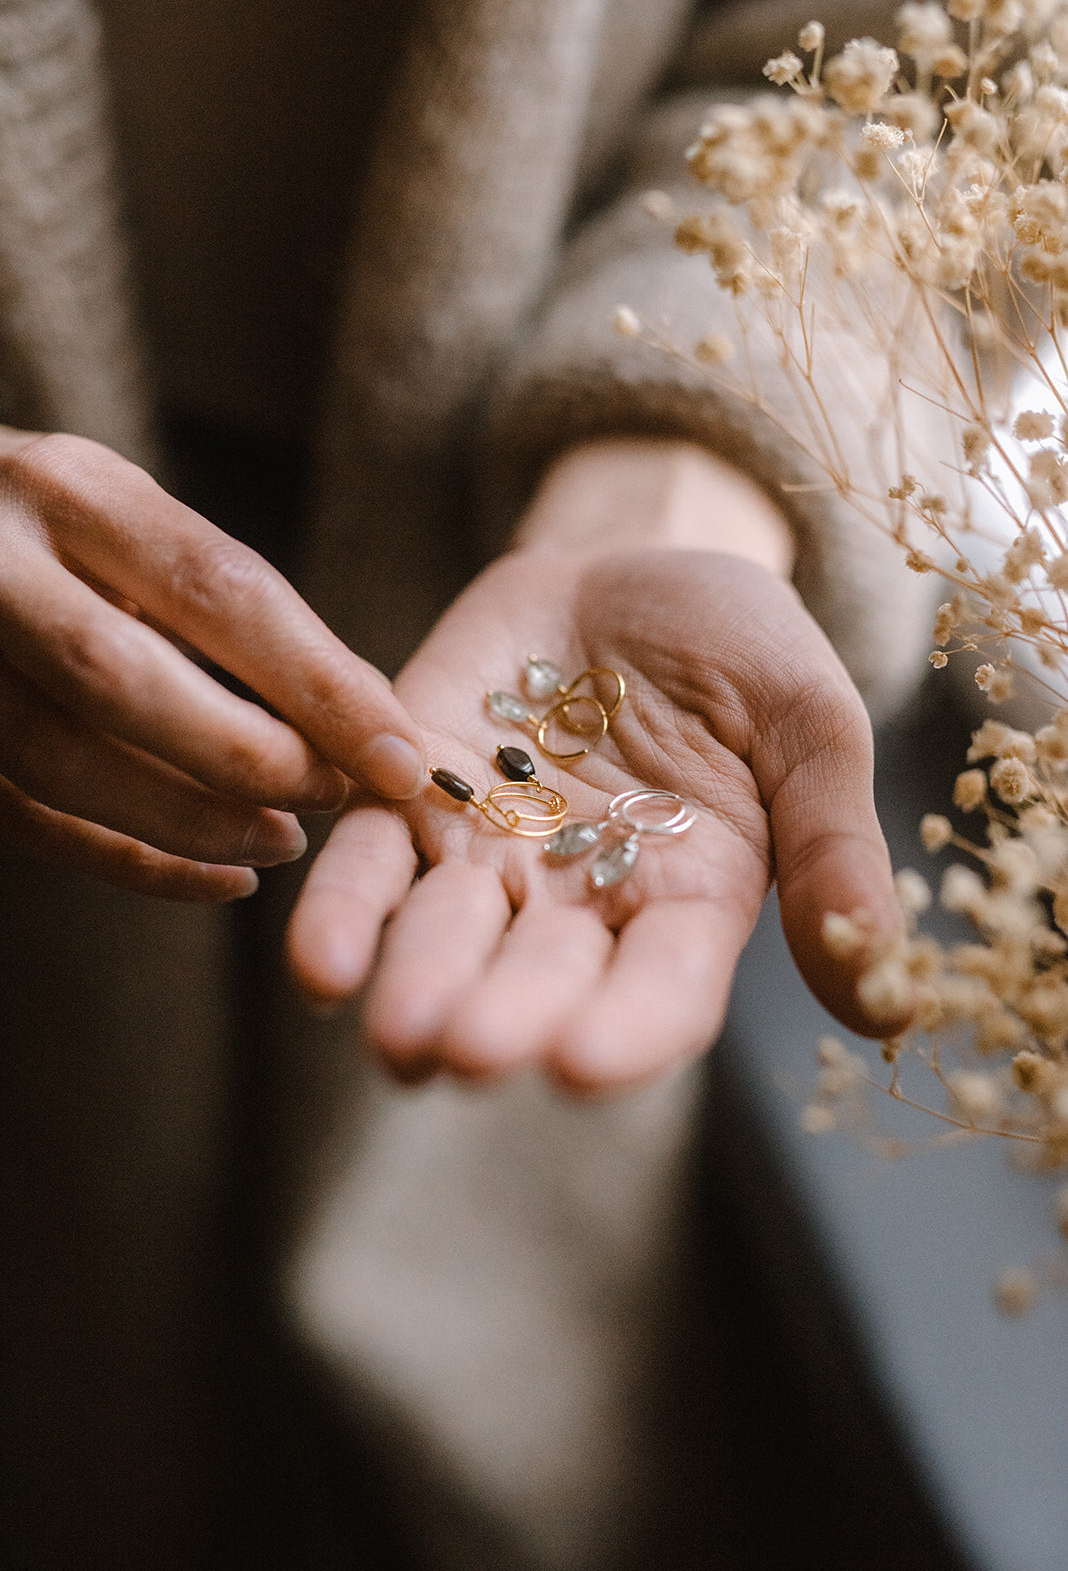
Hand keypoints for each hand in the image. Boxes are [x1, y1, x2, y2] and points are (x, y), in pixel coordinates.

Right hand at [0, 428, 425, 898]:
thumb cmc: (48, 528)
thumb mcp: (128, 523)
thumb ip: (224, 600)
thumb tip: (365, 712)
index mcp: (70, 489)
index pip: (212, 587)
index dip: (316, 682)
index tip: (401, 757)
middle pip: (119, 677)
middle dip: (245, 756)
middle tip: (332, 797)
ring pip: (64, 762)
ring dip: (192, 821)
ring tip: (285, 841)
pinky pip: (30, 819)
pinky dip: (131, 862)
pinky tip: (218, 876)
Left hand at [288, 546, 905, 1089]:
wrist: (633, 563)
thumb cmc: (739, 648)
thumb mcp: (808, 724)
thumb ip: (832, 847)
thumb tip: (883, 1012)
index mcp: (691, 897)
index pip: (661, 987)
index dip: (625, 1028)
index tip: (582, 1063)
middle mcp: (582, 898)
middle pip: (540, 975)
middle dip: (502, 1014)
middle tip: (466, 1052)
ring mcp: (490, 850)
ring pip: (445, 933)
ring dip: (416, 984)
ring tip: (394, 1033)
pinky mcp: (410, 791)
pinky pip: (370, 859)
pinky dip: (344, 910)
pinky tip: (317, 963)